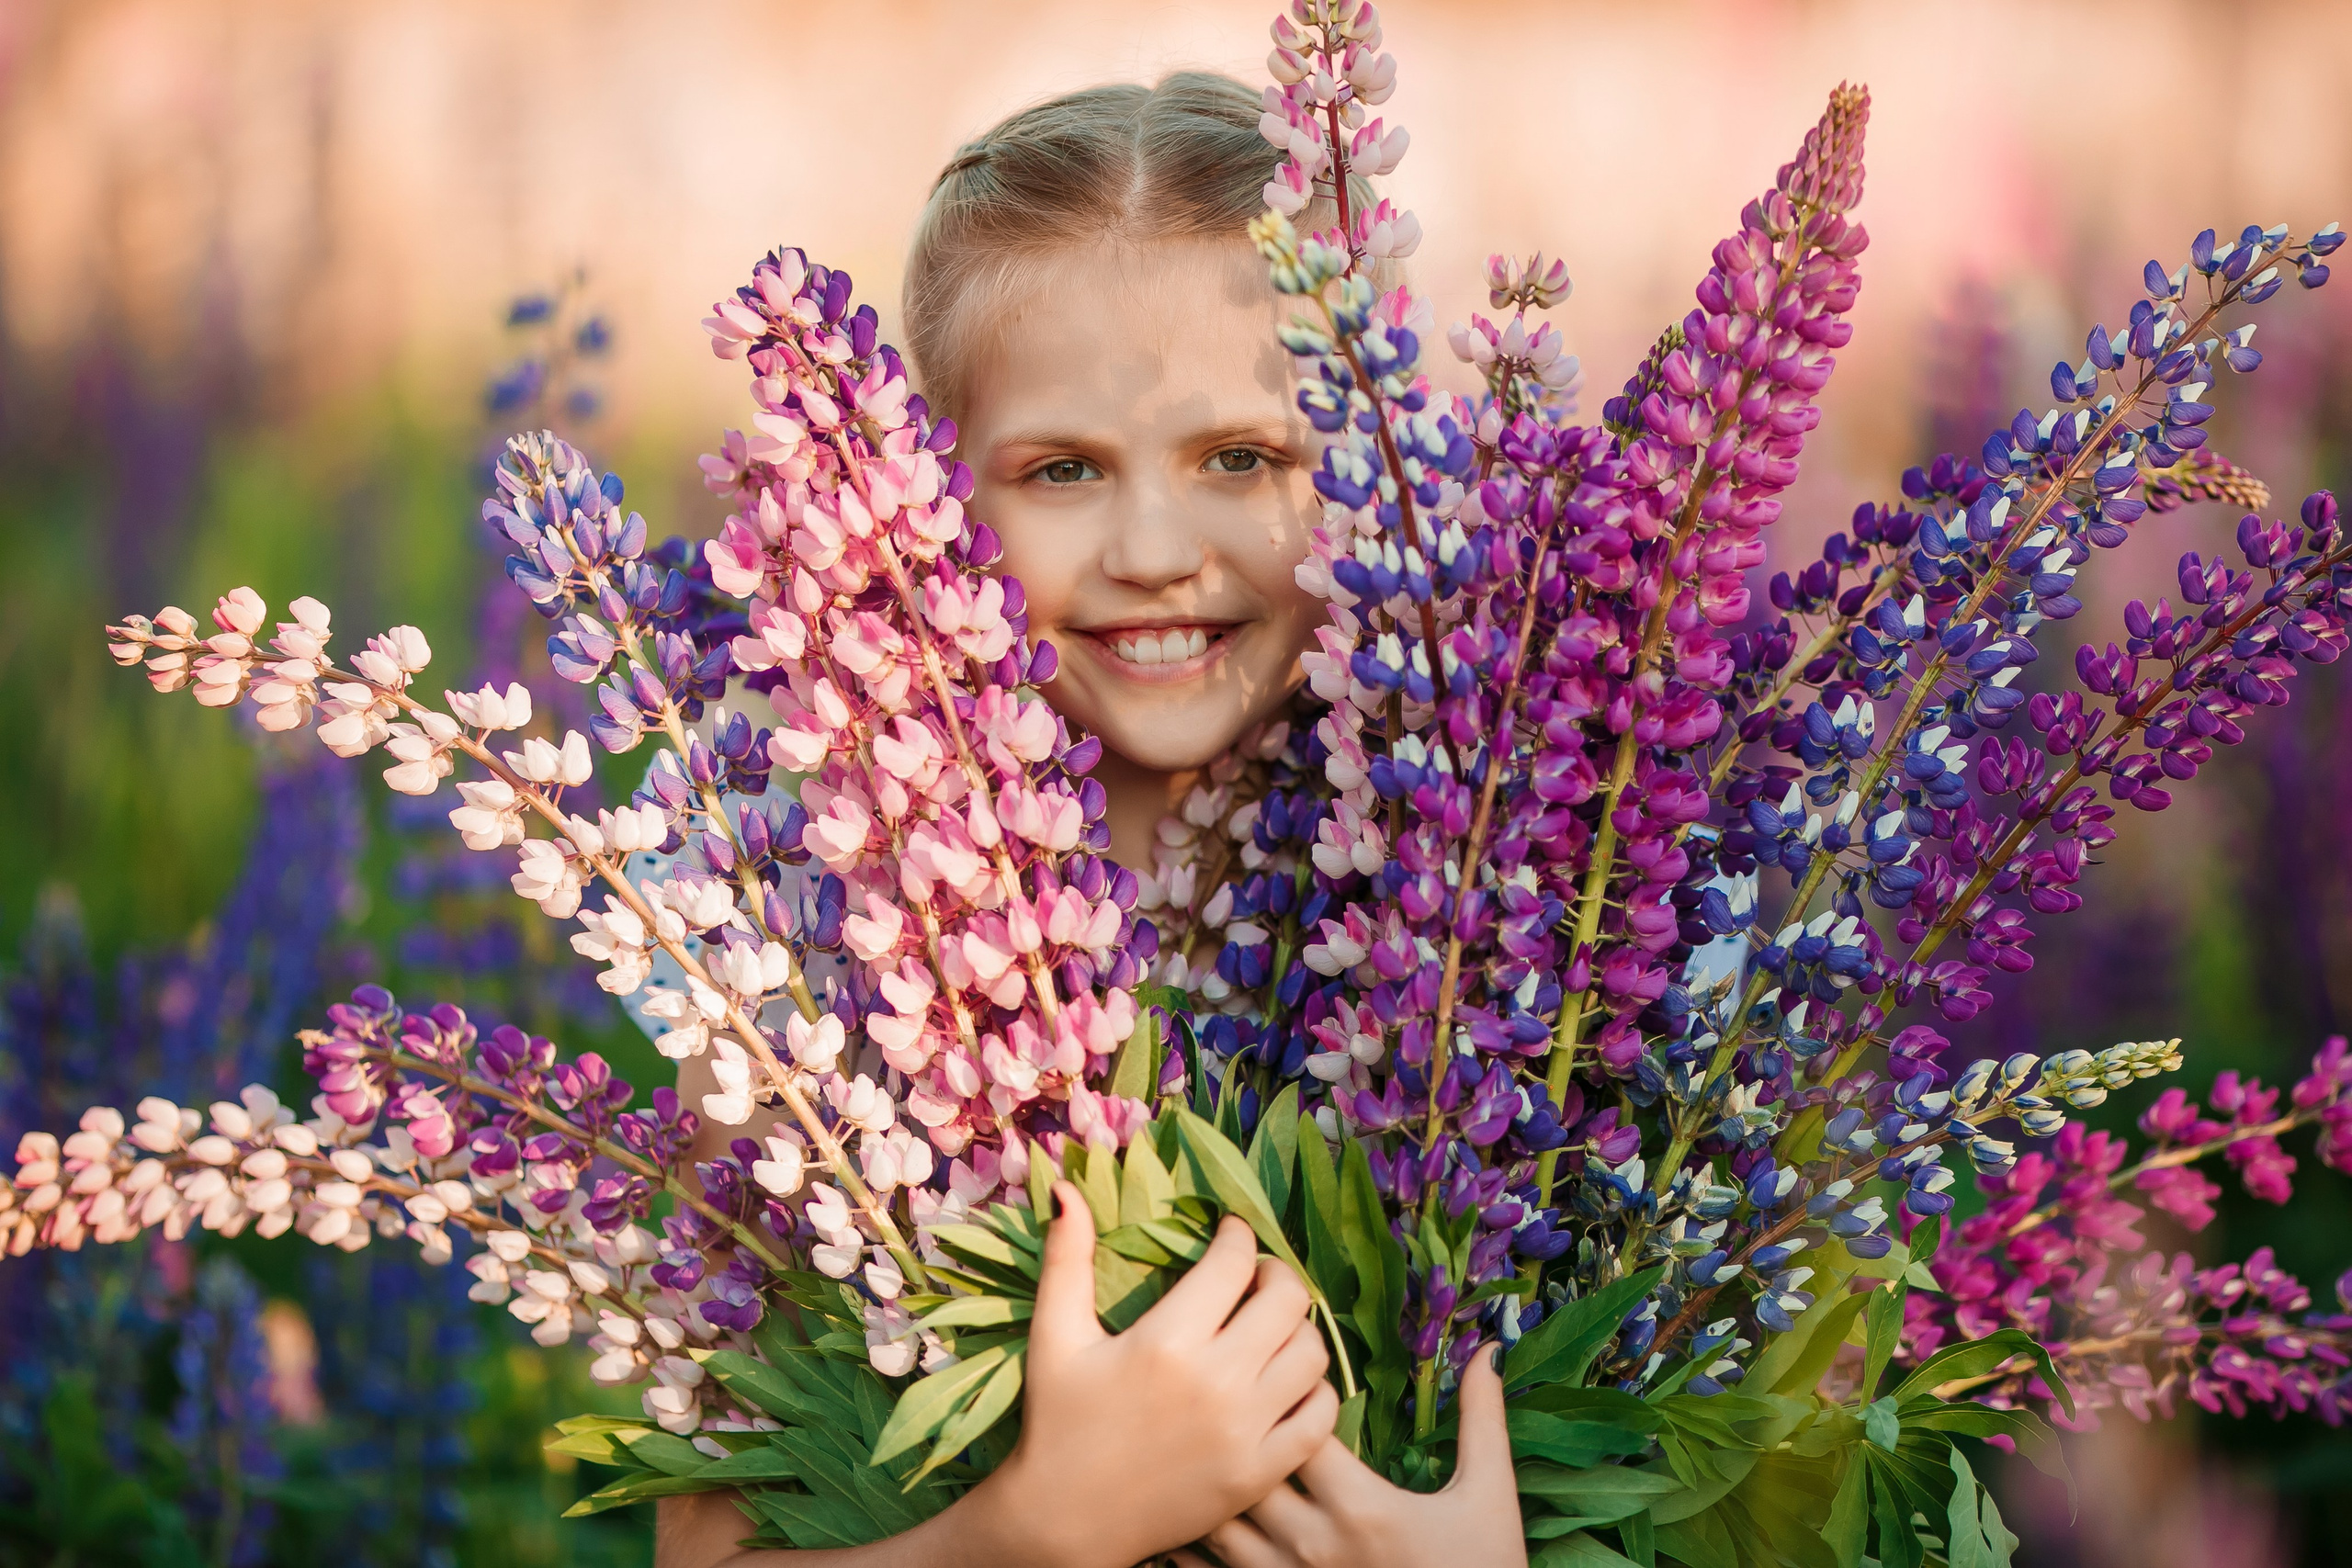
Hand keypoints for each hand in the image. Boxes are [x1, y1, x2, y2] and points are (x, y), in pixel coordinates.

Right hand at [653, 1181, 1333, 1567]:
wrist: (1064, 1521)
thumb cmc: (1056, 1422)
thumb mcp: (1055, 1335)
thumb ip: (1067, 1258)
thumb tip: (1064, 1188)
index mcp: (1168, 1341)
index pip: (1235, 1261)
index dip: (1238, 1236)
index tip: (1229, 1236)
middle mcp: (1216, 1382)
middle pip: (1288, 1298)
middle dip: (1276, 1274)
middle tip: (1255, 1278)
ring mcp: (1245, 1432)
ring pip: (1312, 1353)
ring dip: (1297, 1330)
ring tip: (1270, 1326)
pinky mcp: (1260, 1472)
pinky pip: (1320, 1417)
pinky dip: (1313, 1392)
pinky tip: (1283, 1382)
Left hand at [1175, 1345, 1524, 1567]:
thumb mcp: (1489, 1494)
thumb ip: (1482, 1419)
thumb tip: (1487, 1350)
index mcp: (1361, 1506)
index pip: (1299, 1427)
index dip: (1288, 1391)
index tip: (1289, 1373)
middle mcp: (1314, 1544)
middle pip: (1246, 1469)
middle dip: (1237, 1431)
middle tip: (1232, 1400)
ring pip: (1219, 1525)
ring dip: (1212, 1487)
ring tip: (1204, 1451)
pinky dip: (1196, 1547)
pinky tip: (1196, 1518)